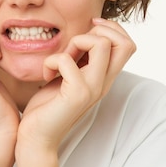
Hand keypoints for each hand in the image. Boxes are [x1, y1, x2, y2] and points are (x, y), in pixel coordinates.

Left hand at [17, 18, 135, 151]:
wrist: (36, 137)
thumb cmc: (48, 105)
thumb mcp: (68, 75)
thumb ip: (80, 58)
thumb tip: (83, 33)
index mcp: (104, 78)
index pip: (129, 45)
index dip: (111, 29)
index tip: (88, 30)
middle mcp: (104, 83)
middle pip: (125, 43)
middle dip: (100, 30)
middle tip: (75, 45)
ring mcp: (92, 89)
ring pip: (101, 44)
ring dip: (76, 42)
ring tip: (60, 60)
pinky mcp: (76, 94)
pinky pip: (67, 59)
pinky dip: (52, 60)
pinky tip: (46, 75)